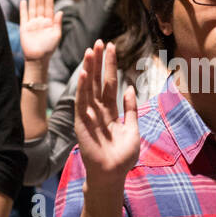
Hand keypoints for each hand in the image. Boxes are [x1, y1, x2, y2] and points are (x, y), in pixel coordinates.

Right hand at [18, 0, 62, 62]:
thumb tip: (60, 11)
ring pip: (32, 9)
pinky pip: (23, 16)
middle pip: (40, 6)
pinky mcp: (24, 28)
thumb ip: (57, 23)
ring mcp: (32, 24)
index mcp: (50, 23)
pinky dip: (23, 8)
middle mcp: (41, 22)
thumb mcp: (56, 35)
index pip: (49, 8)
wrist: (38, 58)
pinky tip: (24, 1)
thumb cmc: (49, 48)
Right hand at [74, 40, 139, 190]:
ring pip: (89, 87)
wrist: (113, 174)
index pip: (110, 83)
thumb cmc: (123, 156)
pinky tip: (84, 74)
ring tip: (90, 50)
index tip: (111, 47)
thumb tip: (129, 87)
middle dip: (99, 61)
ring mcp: (89, 116)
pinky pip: (81, 103)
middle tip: (99, 42)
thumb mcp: (133, 128)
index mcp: (111, 111)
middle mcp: (98, 110)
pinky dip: (82, 88)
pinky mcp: (82, 123)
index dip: (111, 66)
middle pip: (98, 81)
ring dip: (89, 69)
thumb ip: (130, 109)